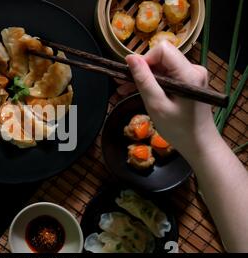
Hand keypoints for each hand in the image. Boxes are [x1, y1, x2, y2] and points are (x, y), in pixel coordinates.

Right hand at [125, 41, 217, 155]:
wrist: (199, 144)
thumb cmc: (179, 129)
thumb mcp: (156, 104)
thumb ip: (144, 80)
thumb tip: (130, 58)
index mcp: (188, 73)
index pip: (163, 50)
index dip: (145, 60)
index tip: (133, 76)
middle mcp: (193, 69)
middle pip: (161, 58)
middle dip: (141, 70)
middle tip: (122, 84)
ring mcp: (192, 75)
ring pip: (161, 67)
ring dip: (143, 77)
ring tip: (124, 89)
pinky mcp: (188, 82)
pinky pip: (166, 76)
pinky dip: (152, 83)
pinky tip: (137, 91)